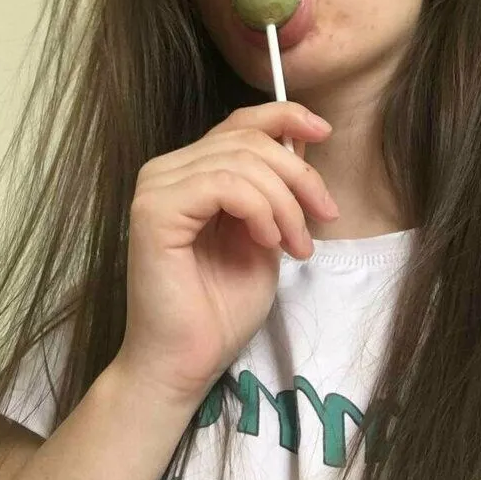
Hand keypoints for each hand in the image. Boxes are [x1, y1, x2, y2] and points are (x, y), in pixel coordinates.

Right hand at [112, 101, 337, 405]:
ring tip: (296, 246)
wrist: (186, 363)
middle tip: (324, 217)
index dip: (285, 116)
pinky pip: (224, 185)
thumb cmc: (221, 308)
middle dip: (298, 175)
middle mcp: (166, 169)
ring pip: (242, 161)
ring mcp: (157, 187)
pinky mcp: (154, 211)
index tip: (325, 131)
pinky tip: (268, 241)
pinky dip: (259, 209)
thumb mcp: (267, 233)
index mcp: (189, 170)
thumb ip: (274, 188)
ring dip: (285, 202)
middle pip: (247, 139)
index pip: (239, 122)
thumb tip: (300, 140)